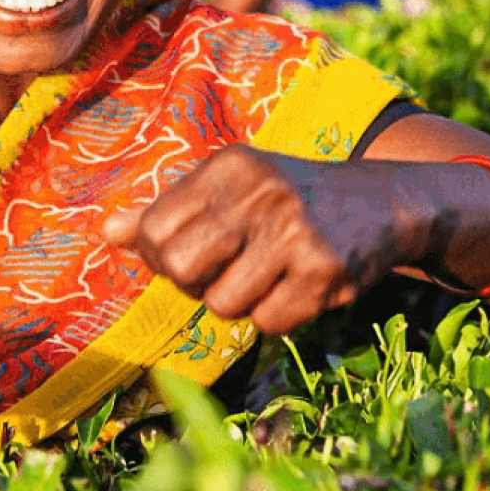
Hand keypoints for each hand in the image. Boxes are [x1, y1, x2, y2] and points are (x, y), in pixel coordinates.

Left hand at [100, 145, 416, 334]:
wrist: (383, 203)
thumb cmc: (289, 200)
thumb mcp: (231, 189)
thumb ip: (169, 210)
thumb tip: (106, 232)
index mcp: (229, 167)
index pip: (153, 231)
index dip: (161, 256)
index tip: (191, 254)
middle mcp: (260, 193)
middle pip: (179, 269)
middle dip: (196, 283)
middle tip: (227, 271)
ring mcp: (295, 231)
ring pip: (223, 304)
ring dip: (241, 302)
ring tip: (269, 275)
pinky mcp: (326, 270)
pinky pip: (269, 323)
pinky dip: (279, 316)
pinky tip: (299, 286)